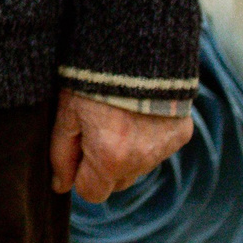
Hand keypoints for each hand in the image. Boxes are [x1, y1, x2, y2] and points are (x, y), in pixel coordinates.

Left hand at [50, 89, 192, 201]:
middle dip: (103, 166)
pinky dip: (148, 138)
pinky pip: (159, 149)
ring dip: (127, 153)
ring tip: (116, 117)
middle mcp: (142, 161)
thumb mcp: (66, 114)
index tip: (76, 152)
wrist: (135, 49)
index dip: (80, 175)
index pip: (92, 193)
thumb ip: (61, 154)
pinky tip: (137, 113)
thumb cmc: (90, 80)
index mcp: (110, 159)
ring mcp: (165, 149)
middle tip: (95, 130)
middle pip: (117, 182)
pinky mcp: (182, 134)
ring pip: (139, 167)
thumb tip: (61, 186)